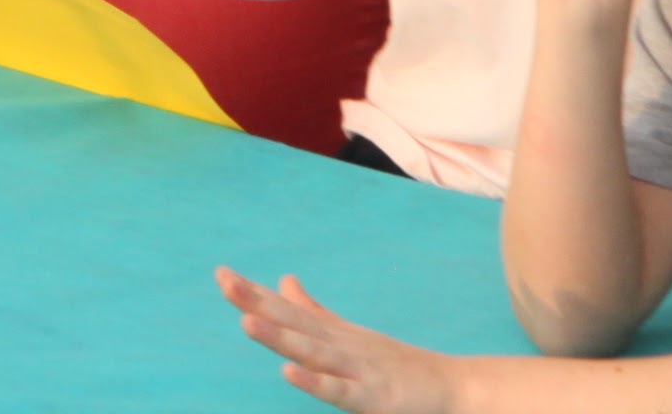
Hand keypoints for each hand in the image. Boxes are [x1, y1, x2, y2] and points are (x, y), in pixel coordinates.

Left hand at [213, 268, 458, 413]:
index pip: (287, 310)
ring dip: (279, 336)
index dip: (255, 294)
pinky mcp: (371, 397)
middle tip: (224, 282)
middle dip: (258, 303)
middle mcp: (340, 345)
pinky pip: (337, 391)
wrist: (450, 387)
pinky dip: (313, 381)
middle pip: (293, 322)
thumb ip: (312, 311)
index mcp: (331, 334)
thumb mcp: (347, 335)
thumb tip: (283, 280)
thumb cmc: (394, 363)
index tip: (221, 274)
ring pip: (312, 351)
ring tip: (246, 321)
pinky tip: (288, 371)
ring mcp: (356, 369)